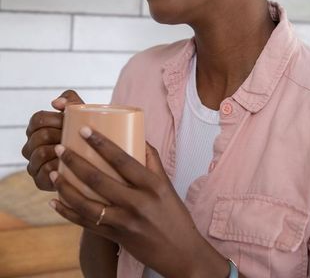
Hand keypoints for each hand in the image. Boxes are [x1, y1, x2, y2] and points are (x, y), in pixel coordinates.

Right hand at [21, 89, 82, 190]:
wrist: (97, 161)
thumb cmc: (86, 133)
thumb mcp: (81, 114)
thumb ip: (71, 100)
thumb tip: (55, 103)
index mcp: (36, 128)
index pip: (38, 119)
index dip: (54, 119)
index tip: (71, 122)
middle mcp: (30, 146)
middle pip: (40, 135)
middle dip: (59, 134)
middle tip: (78, 137)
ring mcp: (33, 164)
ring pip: (39, 153)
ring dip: (59, 151)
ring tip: (75, 150)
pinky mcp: (39, 181)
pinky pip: (44, 171)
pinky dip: (57, 167)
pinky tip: (70, 165)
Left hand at [49, 128, 216, 277]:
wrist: (181, 253)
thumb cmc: (174, 215)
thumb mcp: (166, 184)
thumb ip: (152, 160)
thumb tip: (138, 136)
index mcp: (151, 185)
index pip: (122, 159)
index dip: (102, 143)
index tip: (84, 130)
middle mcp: (137, 202)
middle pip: (98, 179)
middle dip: (75, 162)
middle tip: (60, 148)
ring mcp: (124, 222)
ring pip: (87, 204)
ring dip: (66, 187)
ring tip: (53, 173)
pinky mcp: (116, 237)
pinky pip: (86, 224)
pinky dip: (68, 213)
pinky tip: (55, 202)